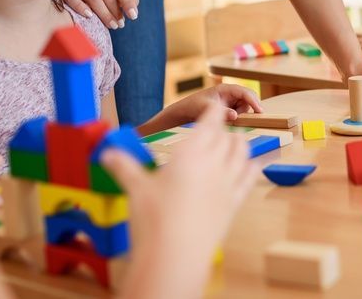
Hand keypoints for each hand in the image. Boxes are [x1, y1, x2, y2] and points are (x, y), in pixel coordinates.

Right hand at [64, 0, 140, 30]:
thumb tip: (133, 8)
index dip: (127, 2)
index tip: (133, 16)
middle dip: (116, 11)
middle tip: (120, 24)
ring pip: (94, 0)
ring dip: (104, 14)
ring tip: (112, 25)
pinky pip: (75, 1)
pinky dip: (82, 8)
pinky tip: (90, 16)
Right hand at [102, 101, 256, 296]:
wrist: (175, 256)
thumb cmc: (153, 219)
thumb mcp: (135, 188)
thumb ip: (124, 166)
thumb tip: (106, 152)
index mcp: (191, 153)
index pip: (210, 121)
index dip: (213, 110)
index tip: (214, 104)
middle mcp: (214, 163)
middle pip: (228, 137)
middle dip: (223, 130)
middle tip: (215, 129)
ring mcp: (228, 183)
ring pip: (243, 153)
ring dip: (239, 144)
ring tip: (233, 143)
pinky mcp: (234, 203)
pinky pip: (250, 178)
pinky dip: (253, 167)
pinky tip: (255, 164)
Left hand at [173, 83, 263, 121]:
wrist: (186, 110)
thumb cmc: (194, 105)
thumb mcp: (207, 108)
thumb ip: (222, 112)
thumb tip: (235, 115)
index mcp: (225, 89)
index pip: (244, 92)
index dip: (253, 101)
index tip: (259, 111)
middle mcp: (230, 93)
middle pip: (248, 99)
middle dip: (247, 109)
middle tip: (238, 118)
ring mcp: (230, 100)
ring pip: (245, 107)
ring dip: (241, 114)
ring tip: (227, 119)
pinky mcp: (229, 106)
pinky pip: (240, 112)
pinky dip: (237, 117)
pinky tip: (227, 120)